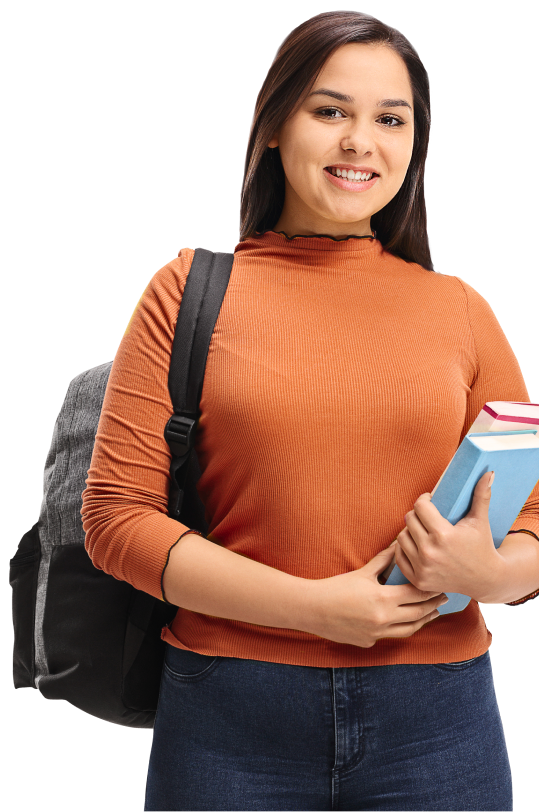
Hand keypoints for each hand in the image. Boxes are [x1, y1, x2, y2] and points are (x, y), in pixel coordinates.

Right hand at [305, 544, 446, 648]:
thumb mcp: (363, 572)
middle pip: (418, 613)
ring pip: (409, 630)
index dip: (431, 590)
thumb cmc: (336, 587)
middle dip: (433, 605)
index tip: (441, 585)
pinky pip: (390, 636)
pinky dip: (400, 628)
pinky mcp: (368, 642)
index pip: (417, 594)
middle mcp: (384, 619)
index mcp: (384, 599)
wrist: (312, 608)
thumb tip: (398, 545)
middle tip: (444, 598)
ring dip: (423, 621)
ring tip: (432, 614)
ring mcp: (377, 634)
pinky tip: (405, 622)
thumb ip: (383, 560)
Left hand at [393, 470, 501, 599]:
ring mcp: (422, 568)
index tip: (430, 501)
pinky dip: (404, 549)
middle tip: (426, 516)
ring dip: (409, 531)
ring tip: (422, 530)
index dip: (424, 500)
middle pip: (409, 520)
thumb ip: (481, 495)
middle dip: (417, 514)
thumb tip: (488, 473)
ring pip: (401, 537)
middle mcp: (430, 552)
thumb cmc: (482, 547)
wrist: (485, 580)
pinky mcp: (418, 579)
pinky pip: (399, 556)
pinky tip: (415, 544)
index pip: (420, 507)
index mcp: (443, 535)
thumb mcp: (480, 521)